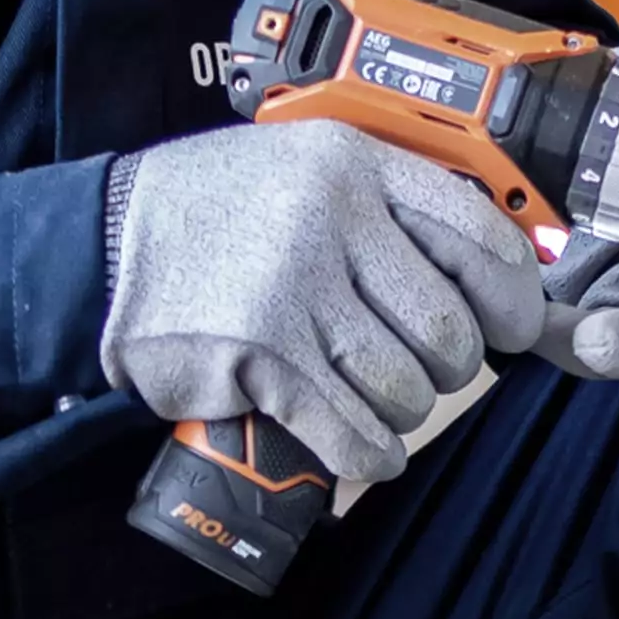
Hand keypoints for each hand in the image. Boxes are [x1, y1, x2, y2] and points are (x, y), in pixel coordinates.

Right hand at [102, 118, 547, 482]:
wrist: (105, 243)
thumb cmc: (217, 212)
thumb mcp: (308, 169)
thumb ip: (390, 207)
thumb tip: (495, 277)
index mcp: (355, 165)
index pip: (478, 236)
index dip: (513, 298)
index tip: (514, 327)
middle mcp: (331, 218)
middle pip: (448, 329)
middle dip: (445, 369)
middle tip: (416, 371)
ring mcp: (293, 289)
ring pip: (404, 388)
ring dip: (398, 414)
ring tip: (368, 401)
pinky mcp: (260, 356)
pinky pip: (352, 430)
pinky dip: (370, 453)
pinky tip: (364, 448)